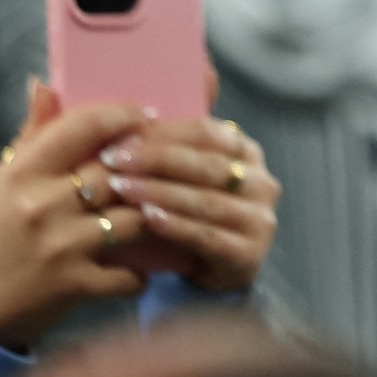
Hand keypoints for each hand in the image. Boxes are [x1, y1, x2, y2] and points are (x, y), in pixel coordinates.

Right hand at [0, 84, 149, 347]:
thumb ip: (30, 139)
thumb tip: (44, 85)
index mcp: (20, 175)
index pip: (83, 127)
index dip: (122, 115)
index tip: (146, 114)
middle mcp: (41, 206)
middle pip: (118, 170)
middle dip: (150, 166)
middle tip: (173, 162)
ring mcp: (60, 246)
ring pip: (135, 217)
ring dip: (154, 217)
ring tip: (164, 214)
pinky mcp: (73, 285)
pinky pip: (129, 273)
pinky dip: (141, 274)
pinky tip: (143, 268)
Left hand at [103, 117, 278, 292]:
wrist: (206, 273)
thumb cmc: (188, 215)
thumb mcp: (186, 177)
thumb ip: (173, 143)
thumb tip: (145, 103)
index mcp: (248, 154)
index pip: (208, 133)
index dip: (164, 133)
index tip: (121, 138)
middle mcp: (262, 183)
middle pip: (206, 165)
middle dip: (156, 161)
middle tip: (113, 161)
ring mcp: (260, 220)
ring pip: (205, 200)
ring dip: (159, 193)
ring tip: (121, 189)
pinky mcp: (249, 255)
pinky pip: (207, 236)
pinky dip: (175, 226)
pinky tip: (147, 219)